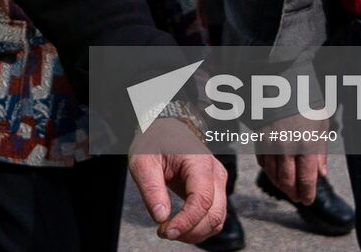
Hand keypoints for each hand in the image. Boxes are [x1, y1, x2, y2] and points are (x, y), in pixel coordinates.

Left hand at [128, 118, 227, 242]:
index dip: (186, 221)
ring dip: (195, 232)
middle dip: (191, 231)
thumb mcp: (143, 161)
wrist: (165, 127)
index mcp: (199, 162)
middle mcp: (215, 173)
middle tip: (164, 232)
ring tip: (170, 229)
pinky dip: (199, 227)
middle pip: (214, 214)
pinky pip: (213, 215)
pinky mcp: (214, 189)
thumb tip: (161, 217)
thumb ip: (151, 189)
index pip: (202, 200)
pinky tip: (179, 225)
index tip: (167, 231)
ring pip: (217, 218)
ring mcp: (217, 181)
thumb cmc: (154, 141)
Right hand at [257, 111, 328, 205]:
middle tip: (298, 197)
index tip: (308, 200)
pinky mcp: (259, 138)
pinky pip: (262, 161)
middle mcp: (286, 148)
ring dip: (280, 184)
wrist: (282, 82)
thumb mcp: (321, 125)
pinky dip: (268, 170)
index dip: (307, 194)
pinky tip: (275, 171)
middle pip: (287, 181)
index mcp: (306, 145)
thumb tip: (321, 174)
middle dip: (293, 193)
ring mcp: (270, 144)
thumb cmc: (307, 102)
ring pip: (273, 174)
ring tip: (287, 188)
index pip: (306, 180)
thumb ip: (320, 152)